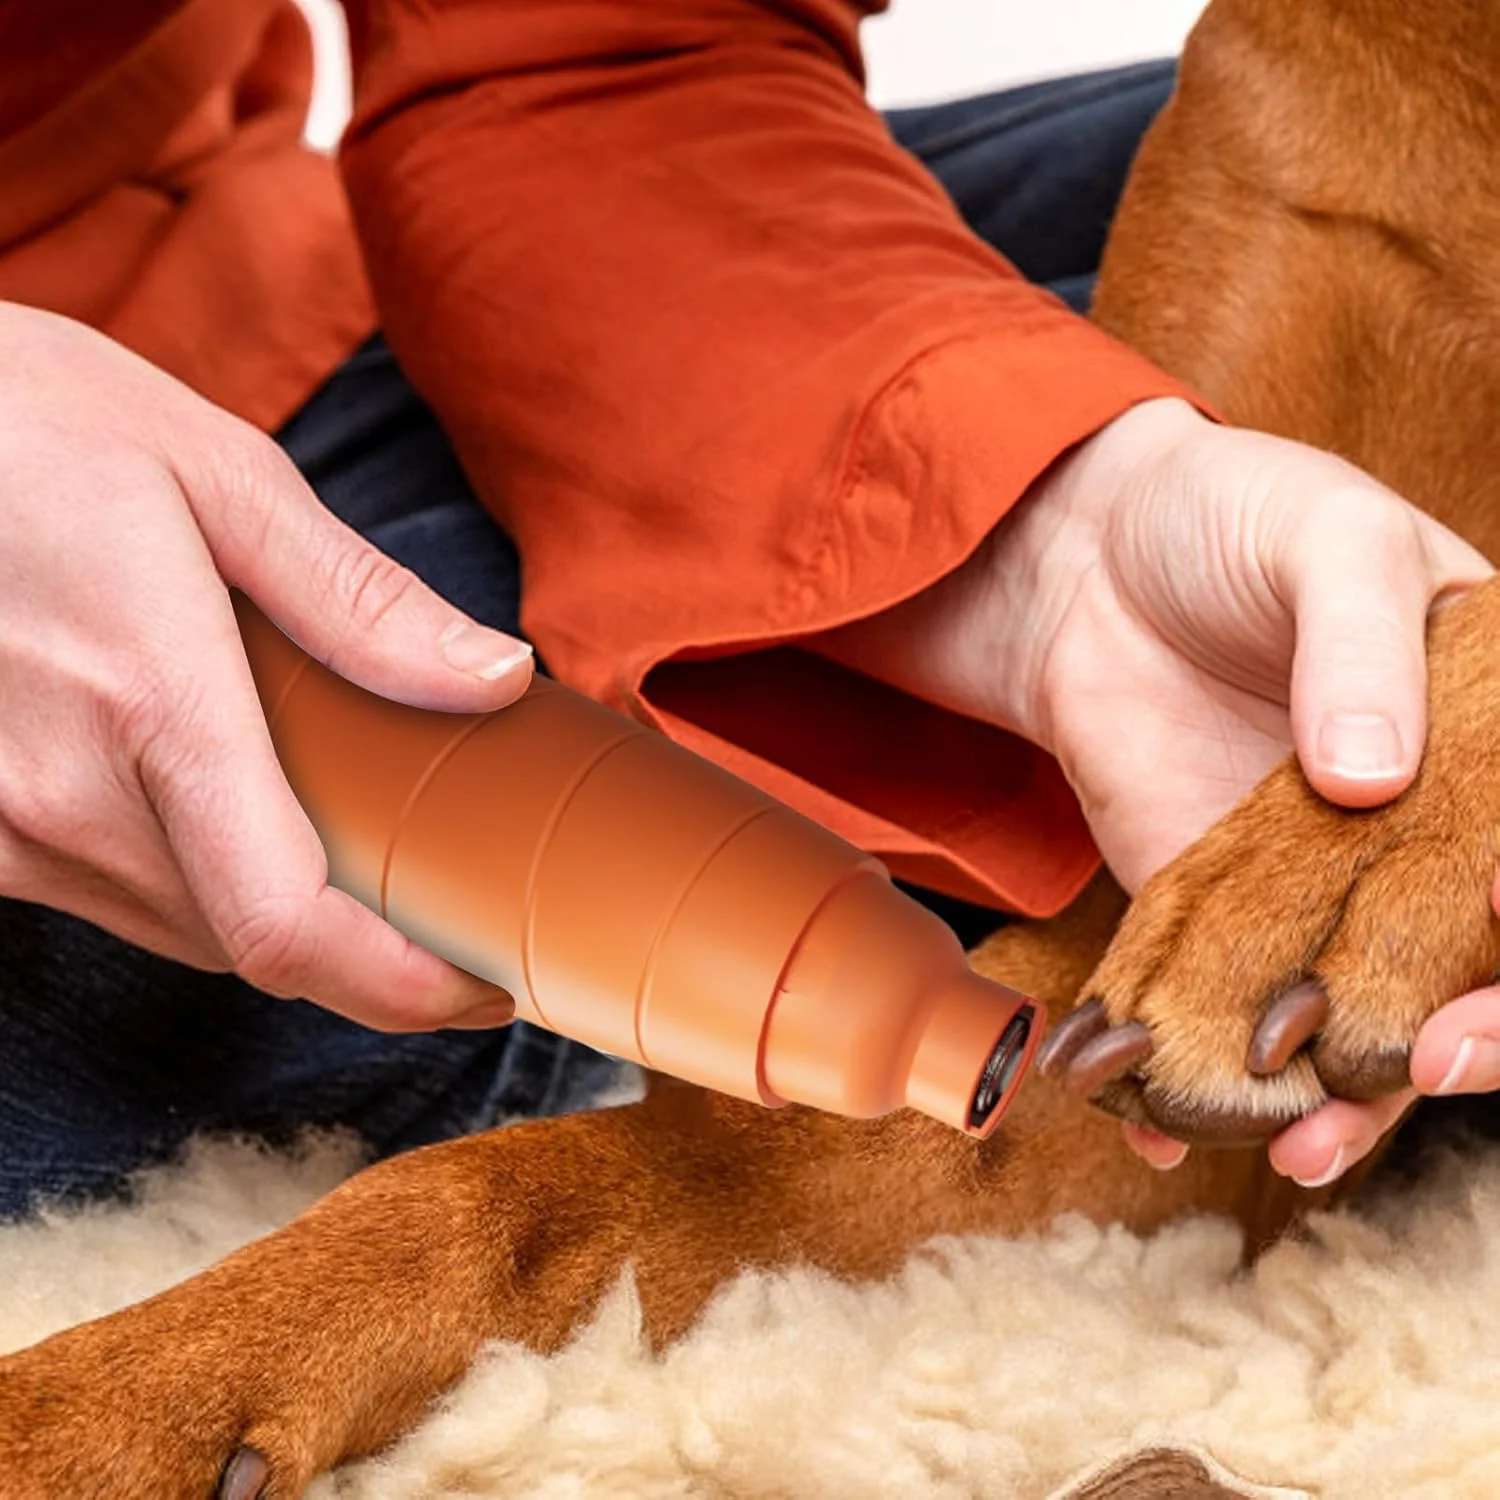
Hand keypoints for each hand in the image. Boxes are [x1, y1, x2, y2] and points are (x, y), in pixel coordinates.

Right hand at [0, 302, 531, 1030]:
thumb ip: (361, 602)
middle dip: (362, 947)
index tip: (481, 986)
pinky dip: (197, 883)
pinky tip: (232, 811)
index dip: (400, 987)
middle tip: (439, 896)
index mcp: (152, 704)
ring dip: (279, 913)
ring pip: (183, 931)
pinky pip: (114, 899)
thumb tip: (497, 679)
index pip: (287, 923)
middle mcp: (59, 794)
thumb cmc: (39, 423)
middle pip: (251, 944)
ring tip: (349, 843)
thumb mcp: (220, 476)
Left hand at [811, 396, 1493, 1178]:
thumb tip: (1371, 776)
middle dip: (1444, 1045)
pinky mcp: (1212, 902)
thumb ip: (1357, 643)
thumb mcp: (1323, 538)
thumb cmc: (1230, 517)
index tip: (1473, 989)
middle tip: (1392, 1079)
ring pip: (1349, 1012)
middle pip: (1467, 966)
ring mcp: (1318, 877)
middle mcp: (1425, 829)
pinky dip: (1198, 1067)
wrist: (1085, 556)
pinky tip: (1169, 1124)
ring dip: (1329, 1097)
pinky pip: (1223, 1001)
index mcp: (1498, 735)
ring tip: (1284, 1148)